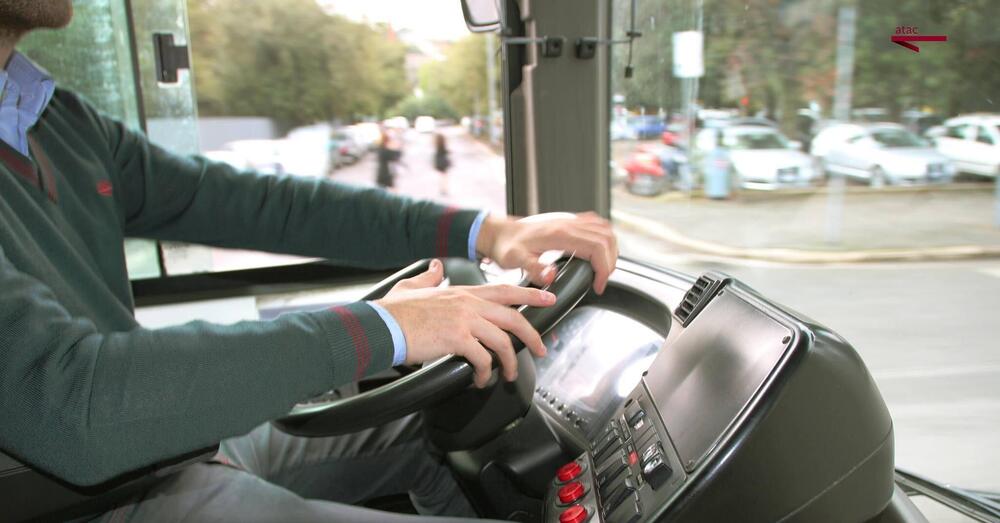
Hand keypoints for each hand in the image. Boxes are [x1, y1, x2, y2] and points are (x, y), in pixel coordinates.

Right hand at [375, 259, 554, 386]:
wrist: (381, 325)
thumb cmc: (393, 311)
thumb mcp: (411, 286)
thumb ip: (429, 276)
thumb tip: (436, 267)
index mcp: (462, 292)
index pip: (504, 290)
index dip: (530, 295)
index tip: (548, 298)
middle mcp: (467, 304)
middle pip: (513, 316)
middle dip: (532, 334)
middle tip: (541, 348)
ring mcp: (464, 320)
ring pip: (502, 341)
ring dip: (509, 362)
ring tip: (506, 375)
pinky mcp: (456, 339)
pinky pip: (482, 358)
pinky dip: (485, 373)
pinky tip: (479, 380)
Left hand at [476, 212, 617, 293]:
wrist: (498, 232)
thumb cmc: (505, 246)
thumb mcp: (515, 260)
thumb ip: (533, 269)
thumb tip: (551, 277)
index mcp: (560, 233)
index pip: (597, 248)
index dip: (604, 269)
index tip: (598, 285)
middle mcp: (568, 223)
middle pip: (606, 238)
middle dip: (610, 263)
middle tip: (601, 281)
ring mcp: (569, 220)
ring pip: (605, 229)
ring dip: (610, 250)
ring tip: (602, 269)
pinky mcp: (568, 220)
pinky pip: (596, 225)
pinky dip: (603, 239)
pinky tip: (597, 251)